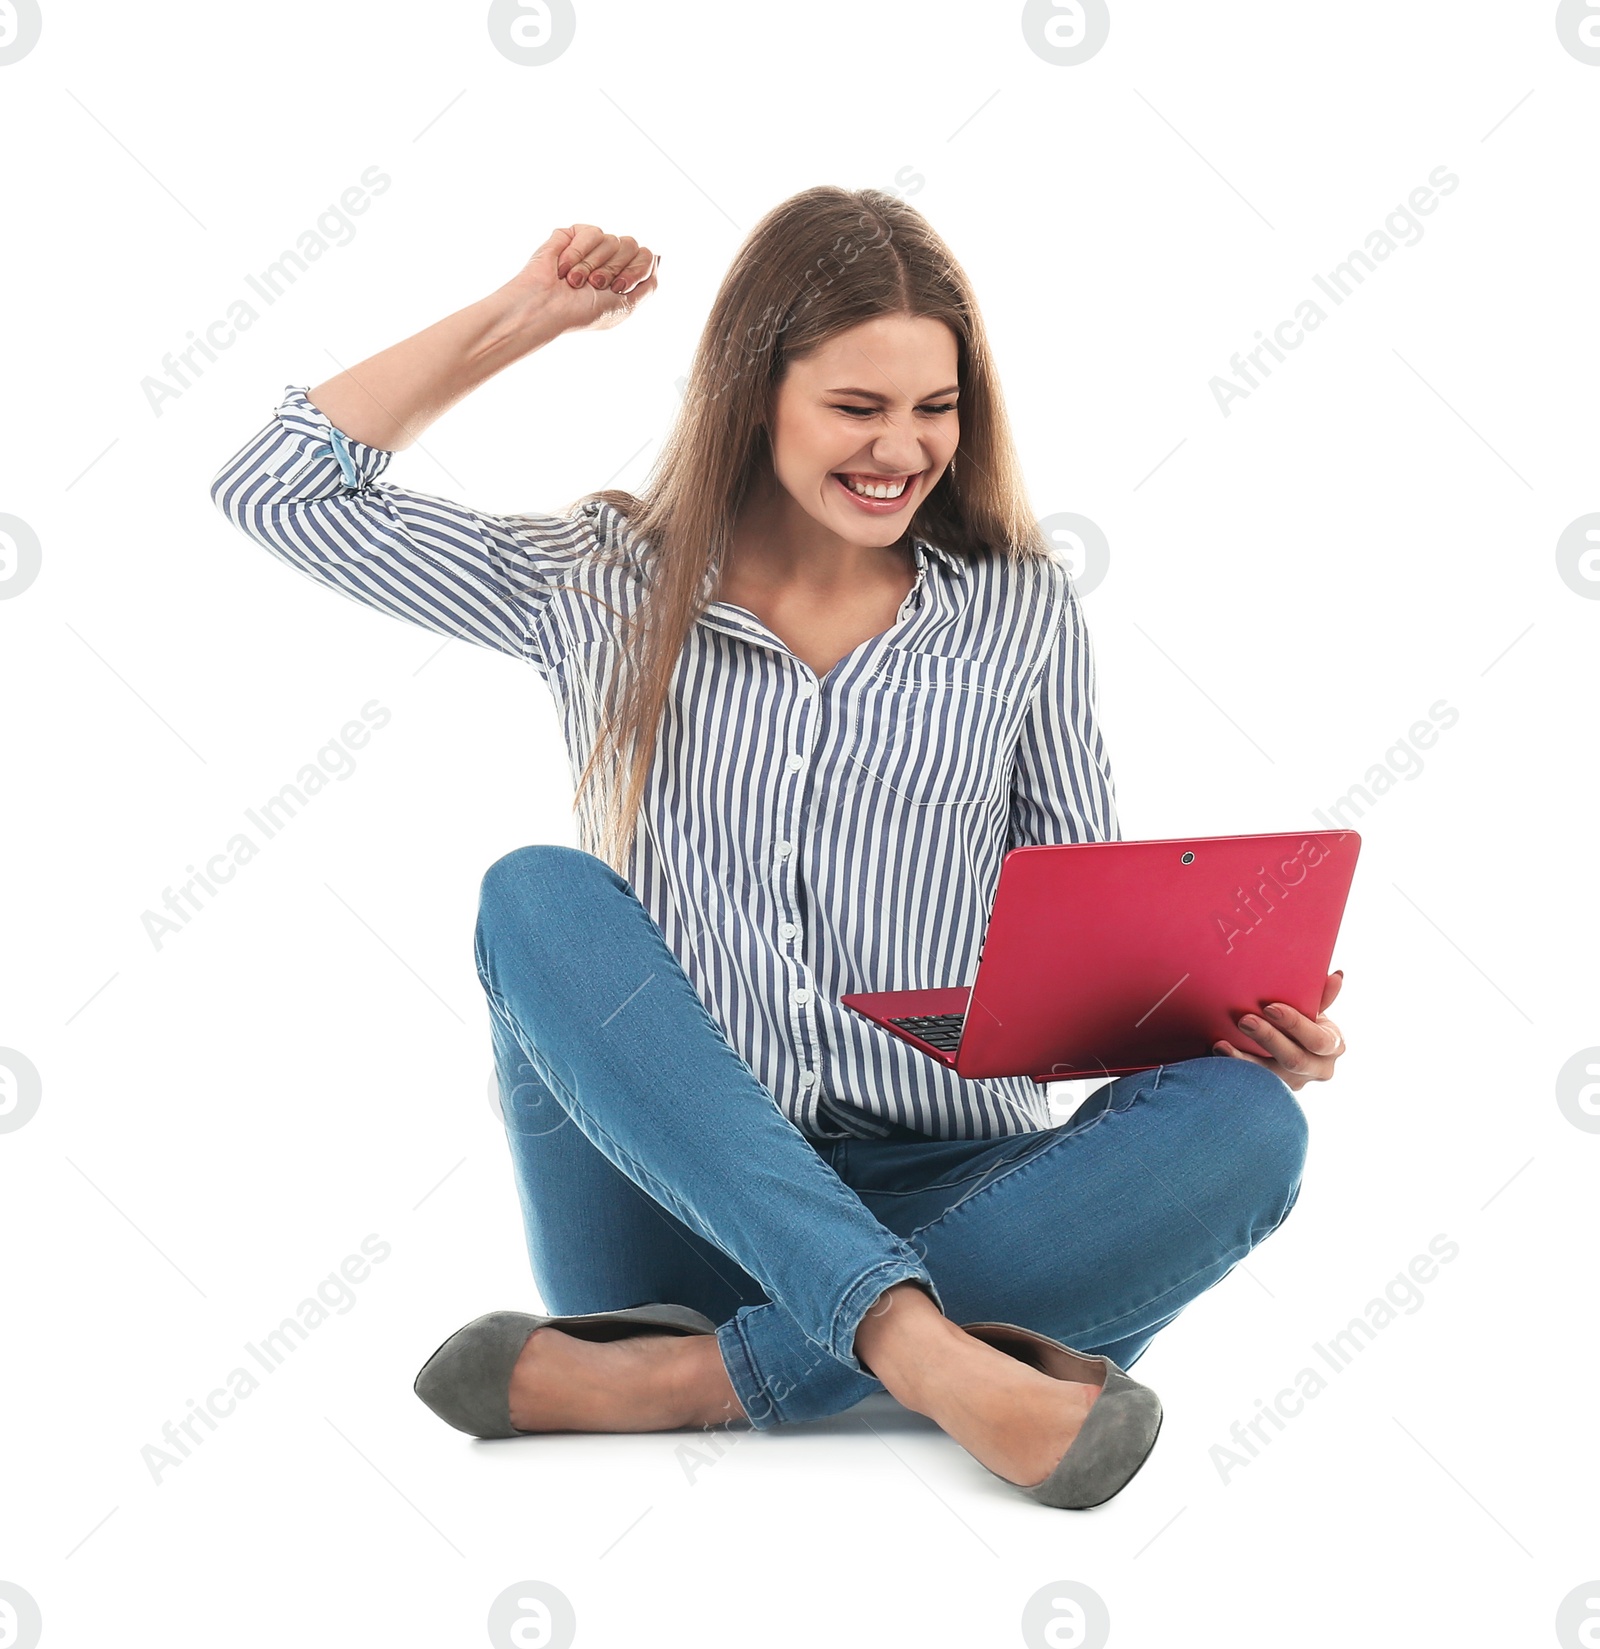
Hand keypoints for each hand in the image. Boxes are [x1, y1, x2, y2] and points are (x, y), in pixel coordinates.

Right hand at [501, 223, 660, 336]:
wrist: (547, 307)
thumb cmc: (581, 313)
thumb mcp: (626, 307)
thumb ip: (649, 284)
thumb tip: (658, 256)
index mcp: (623, 275)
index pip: (647, 256)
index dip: (634, 271)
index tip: (617, 288)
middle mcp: (610, 258)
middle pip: (632, 244)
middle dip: (614, 269)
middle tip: (595, 285)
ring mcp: (591, 246)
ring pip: (613, 239)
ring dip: (593, 266)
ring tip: (576, 282)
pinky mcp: (572, 234)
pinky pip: (592, 232)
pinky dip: (579, 253)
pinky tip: (565, 268)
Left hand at [1214, 970, 1345, 1091]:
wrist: (1291, 1045)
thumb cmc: (1303, 1021)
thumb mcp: (1315, 1009)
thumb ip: (1322, 997)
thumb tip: (1338, 976)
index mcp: (1333, 1045)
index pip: (1317, 1040)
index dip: (1295, 1024)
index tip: (1270, 1007)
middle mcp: (1319, 1069)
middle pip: (1294, 1059)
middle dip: (1268, 1038)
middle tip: (1244, 1020)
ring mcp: (1295, 1083)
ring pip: (1270, 1075)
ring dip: (1245, 1059)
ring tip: (1222, 1043)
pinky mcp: (1274, 1090)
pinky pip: (1253, 1082)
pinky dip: (1234, 1067)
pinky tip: (1219, 1052)